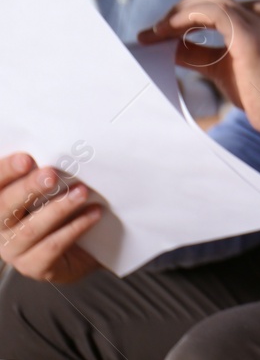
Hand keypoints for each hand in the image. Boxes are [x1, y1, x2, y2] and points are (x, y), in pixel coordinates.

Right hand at [0, 152, 103, 283]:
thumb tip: (58, 150)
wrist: (84, 247)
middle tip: (52, 175)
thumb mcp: (53, 187)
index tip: (26, 159)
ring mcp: (14, 250)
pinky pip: (52, 247)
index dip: (5, 171)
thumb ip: (45, 172)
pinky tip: (93, 214)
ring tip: (82, 192)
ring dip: (58, 208)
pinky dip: (75, 228)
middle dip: (28, 188)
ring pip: (30, 229)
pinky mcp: (34, 267)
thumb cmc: (64, 210)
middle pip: (4, 207)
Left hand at [138, 0, 259, 144]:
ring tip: (154, 34)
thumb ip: (196, 53)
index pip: (211, 5)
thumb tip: (166, 46)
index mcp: (255, 15)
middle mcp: (257, 11)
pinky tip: (167, 32)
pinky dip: (184, 19)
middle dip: (175, 12)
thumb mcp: (220, 67)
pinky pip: (211, 14)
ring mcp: (255, 19)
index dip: (180, 16)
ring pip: (207, 1)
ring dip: (175, 15)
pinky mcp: (248, 33)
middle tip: (150, 33)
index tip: (154, 34)